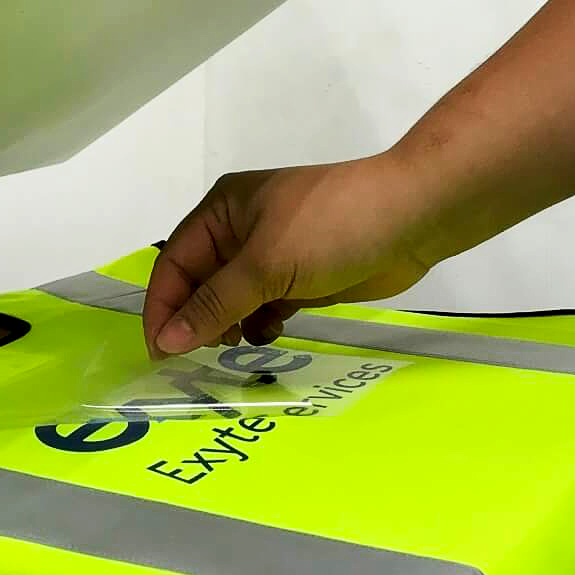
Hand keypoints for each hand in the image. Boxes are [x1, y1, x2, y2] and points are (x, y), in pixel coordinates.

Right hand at [143, 153, 438, 356]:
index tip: (160, 354)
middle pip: (200, 284)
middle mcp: (240, 231)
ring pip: (232, 300)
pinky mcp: (302, 277)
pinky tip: (269, 336)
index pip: (174, 264)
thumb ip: (214, 304)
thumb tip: (165, 341)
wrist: (414, 216)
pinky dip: (260, 325)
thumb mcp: (266, 265)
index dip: (163, 308)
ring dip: (227, 326)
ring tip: (233, 350)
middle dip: (195, 320)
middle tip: (195, 362)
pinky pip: (264, 307)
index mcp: (222, 211)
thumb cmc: (332, 228)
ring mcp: (273, 254)